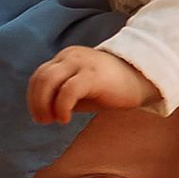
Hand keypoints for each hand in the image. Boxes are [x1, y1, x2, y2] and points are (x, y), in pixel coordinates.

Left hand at [29, 42, 161, 125]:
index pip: (39, 75)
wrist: (144, 79)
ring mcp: (82, 63)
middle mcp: (71, 56)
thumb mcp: (83, 89)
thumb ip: (63, 93)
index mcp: (67, 57)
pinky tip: (65, 119)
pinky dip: (60, 106)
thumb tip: (45, 110)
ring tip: (54, 120)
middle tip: (43, 121)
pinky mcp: (93, 74)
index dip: (34, 97)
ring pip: (48, 81)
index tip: (41, 116)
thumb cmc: (113, 88)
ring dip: (43, 104)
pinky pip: (67, 90)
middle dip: (36, 102)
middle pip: (40, 78)